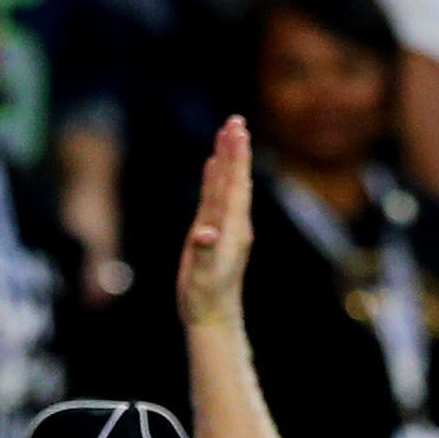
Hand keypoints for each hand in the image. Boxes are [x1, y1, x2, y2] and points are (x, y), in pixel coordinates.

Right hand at [177, 114, 252, 329]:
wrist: (212, 317)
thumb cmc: (205, 298)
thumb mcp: (202, 275)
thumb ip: (203, 252)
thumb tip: (204, 234)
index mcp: (232, 228)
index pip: (235, 185)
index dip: (236, 158)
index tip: (236, 131)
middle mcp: (232, 224)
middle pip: (235, 179)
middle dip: (235, 150)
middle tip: (235, 120)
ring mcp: (224, 227)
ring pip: (226, 185)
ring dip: (227, 158)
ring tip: (227, 132)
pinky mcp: (214, 233)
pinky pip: (215, 198)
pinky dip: (215, 178)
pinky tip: (213, 165)